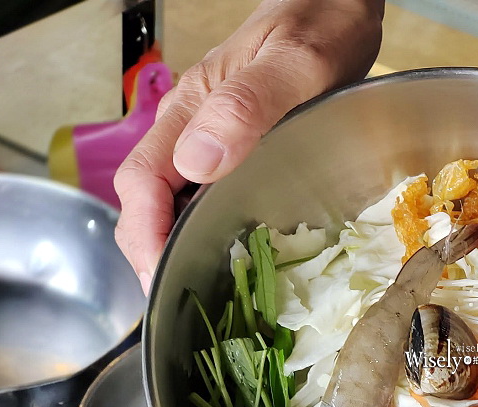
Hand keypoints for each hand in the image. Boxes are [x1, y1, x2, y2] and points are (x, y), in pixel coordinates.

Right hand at [114, 0, 383, 290]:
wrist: (335, 6)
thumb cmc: (318, 27)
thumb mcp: (294, 65)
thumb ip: (247, 107)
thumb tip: (198, 164)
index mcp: (189, 112)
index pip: (142, 184)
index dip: (145, 236)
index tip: (161, 279)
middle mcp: (191, 128)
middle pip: (148, 202)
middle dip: (155, 255)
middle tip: (183, 305)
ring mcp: (211, 139)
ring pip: (175, 203)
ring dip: (179, 249)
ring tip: (206, 295)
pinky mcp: (238, 149)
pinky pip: (208, 197)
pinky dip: (210, 233)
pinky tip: (236, 258)